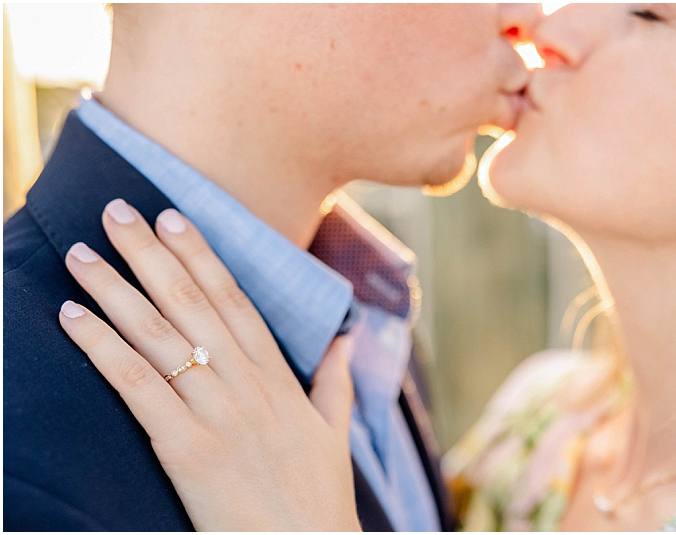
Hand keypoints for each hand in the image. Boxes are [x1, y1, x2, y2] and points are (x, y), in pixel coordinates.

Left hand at [58, 199, 361, 530]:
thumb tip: (346, 341)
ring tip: (82, 254)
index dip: (201, 256)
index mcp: (277, 378)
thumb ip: (336, 383)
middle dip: (151, 254)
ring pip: (160, 335)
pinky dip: (103, 348)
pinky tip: (73, 318)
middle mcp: (244, 384)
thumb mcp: (334, 434)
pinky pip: (138, 386)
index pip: (234, 301)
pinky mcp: (186, 448)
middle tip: (117, 210)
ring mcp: (215, 412)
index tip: (175, 217)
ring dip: (117, 290)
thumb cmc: (317, 498)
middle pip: (191, 304)